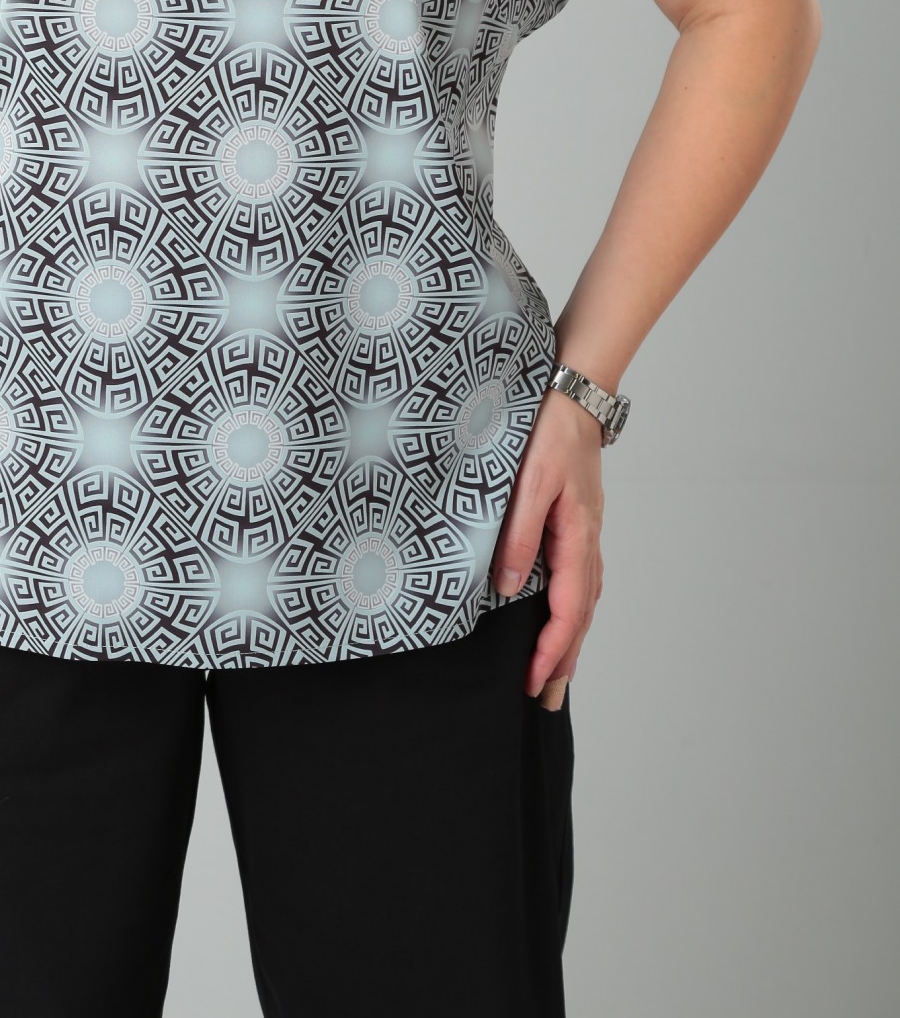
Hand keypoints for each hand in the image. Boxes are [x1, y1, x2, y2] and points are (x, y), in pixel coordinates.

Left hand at [491, 383, 605, 706]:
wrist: (572, 394)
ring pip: (582, 600)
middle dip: (563, 661)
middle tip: (544, 700)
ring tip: (554, 673)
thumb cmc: (548, 433)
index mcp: (577, 538)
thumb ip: (519, 535)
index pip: (568, 612)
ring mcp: (585, 534)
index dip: (550, 651)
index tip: (530, 682)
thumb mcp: (528, 482)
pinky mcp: (578, 523)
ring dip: (570, 639)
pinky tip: (563, 616)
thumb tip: (508, 589)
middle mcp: (587, 543)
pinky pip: (580, 579)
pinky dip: (573, 609)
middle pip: (580, 616)